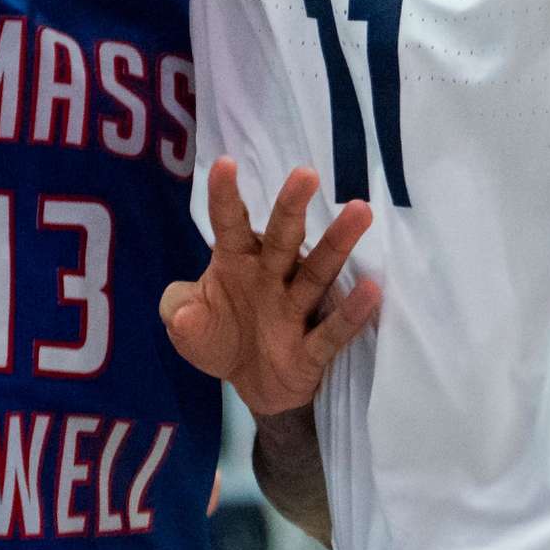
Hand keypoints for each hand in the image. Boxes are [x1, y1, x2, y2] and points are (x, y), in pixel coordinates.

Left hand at [161, 161, 378, 415]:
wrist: (249, 385)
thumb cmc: (219, 336)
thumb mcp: (185, 325)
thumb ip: (178, 311)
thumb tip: (183, 313)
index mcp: (236, 262)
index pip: (230, 225)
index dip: (225, 197)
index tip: (225, 164)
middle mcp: (270, 277)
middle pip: (283, 239)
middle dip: (292, 208)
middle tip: (306, 174)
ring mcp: (293, 311)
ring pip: (317, 273)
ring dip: (337, 244)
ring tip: (360, 211)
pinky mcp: (310, 350)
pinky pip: (331, 331)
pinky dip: (350, 314)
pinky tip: (371, 290)